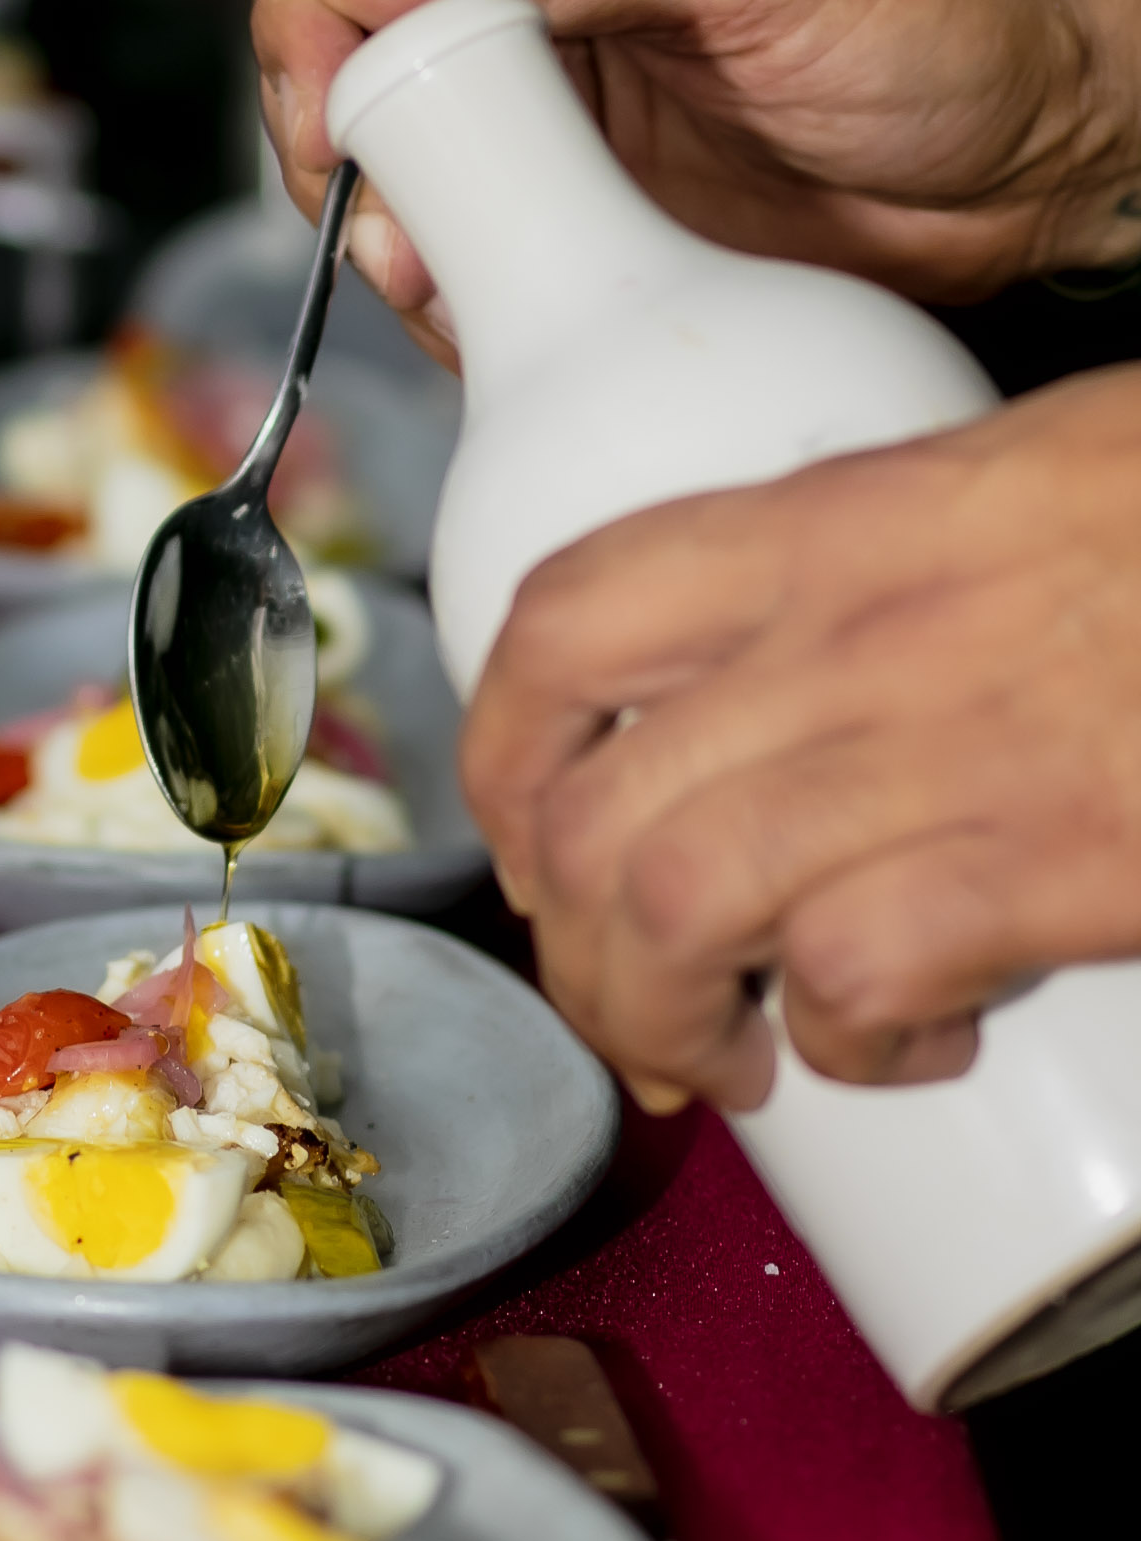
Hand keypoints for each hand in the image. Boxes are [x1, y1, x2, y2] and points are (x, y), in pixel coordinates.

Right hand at [253, 0, 1140, 357]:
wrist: (1024, 152)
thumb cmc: (936, 4)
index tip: (334, 89)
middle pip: (344, 9)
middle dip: (332, 111)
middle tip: (363, 194)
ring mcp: (542, 64)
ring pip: (381, 130)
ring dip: (379, 210)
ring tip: (425, 265)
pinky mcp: (561, 175)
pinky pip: (451, 223)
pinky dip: (439, 275)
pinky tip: (472, 295)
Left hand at [459, 366, 1140, 1109]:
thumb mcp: (1022, 481)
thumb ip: (886, 560)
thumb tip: (777, 674)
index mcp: (842, 522)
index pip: (567, 619)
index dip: (499, 751)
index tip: (527, 832)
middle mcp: (854, 631)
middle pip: (587, 811)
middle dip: (571, 950)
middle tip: (636, 1008)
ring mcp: (941, 746)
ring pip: (669, 912)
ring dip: (665, 1021)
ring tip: (726, 1059)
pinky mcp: (1041, 859)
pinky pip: (848, 982)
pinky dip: (848, 1053)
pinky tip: (900, 1054)